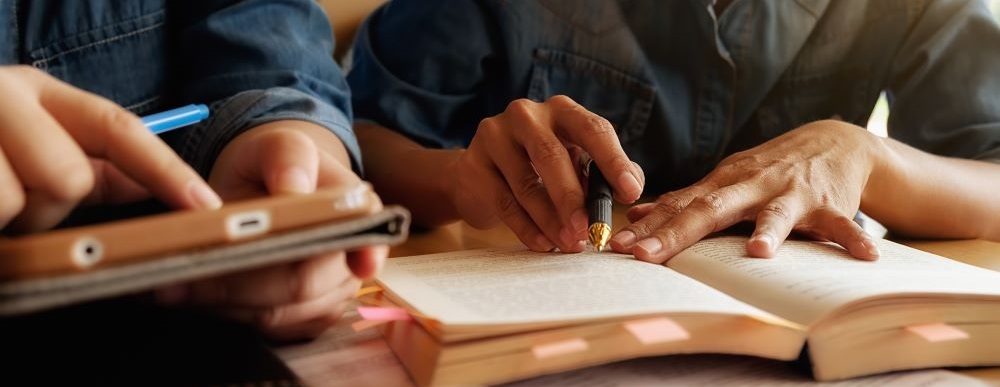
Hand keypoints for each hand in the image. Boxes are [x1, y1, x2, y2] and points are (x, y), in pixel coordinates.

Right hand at [0, 65, 220, 231]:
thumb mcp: (35, 145)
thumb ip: (97, 165)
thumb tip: (154, 186)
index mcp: (37, 92)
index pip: (120, 129)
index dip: (167, 170)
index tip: (206, 203)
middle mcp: (5, 96)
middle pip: (70, 178)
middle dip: (49, 207)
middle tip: (18, 205)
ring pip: (20, 202)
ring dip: (7, 218)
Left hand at [158, 120, 386, 339]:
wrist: (261, 188)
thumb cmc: (272, 165)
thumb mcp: (277, 144)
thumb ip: (289, 156)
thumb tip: (294, 190)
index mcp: (358, 211)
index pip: (365, 238)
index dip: (362, 254)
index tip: (352, 263)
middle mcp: (352, 258)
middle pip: (303, 286)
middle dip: (242, 281)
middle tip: (185, 271)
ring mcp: (330, 294)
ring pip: (278, 314)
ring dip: (226, 302)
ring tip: (176, 282)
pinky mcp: (303, 318)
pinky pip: (266, 329)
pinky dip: (229, 314)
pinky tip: (199, 294)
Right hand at [448, 95, 643, 251]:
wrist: (480, 174)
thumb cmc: (540, 167)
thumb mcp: (576, 163)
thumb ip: (604, 173)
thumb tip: (632, 187)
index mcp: (561, 109)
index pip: (592, 129)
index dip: (613, 161)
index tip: (630, 193)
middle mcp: (526, 114)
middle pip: (552, 155)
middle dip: (573, 198)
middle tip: (589, 228)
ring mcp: (494, 136)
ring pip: (526, 183)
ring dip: (551, 219)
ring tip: (569, 243)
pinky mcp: (473, 164)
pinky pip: (503, 202)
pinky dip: (527, 228)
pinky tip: (544, 244)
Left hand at [610, 120, 884, 261]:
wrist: (834, 141)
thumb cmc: (769, 170)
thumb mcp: (726, 180)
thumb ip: (686, 200)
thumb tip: (636, 213)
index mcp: (723, 183)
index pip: (678, 205)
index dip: (648, 225)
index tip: (618, 245)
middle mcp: (752, 185)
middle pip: (710, 210)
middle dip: (676, 232)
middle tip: (647, 255)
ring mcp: (790, 193)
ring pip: (776, 212)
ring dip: (769, 230)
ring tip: (758, 252)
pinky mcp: (829, 204)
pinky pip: (842, 225)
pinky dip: (853, 239)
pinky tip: (865, 258)